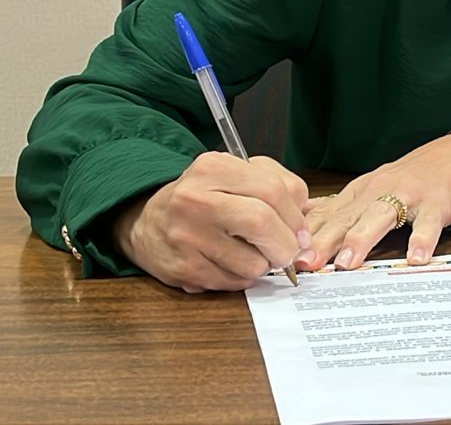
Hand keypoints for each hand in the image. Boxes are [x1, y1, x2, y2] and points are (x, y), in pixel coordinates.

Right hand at [112, 152, 310, 292]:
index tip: (300, 232)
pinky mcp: (183, 269)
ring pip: (252, 262)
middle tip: (287, 251)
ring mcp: (186, 236)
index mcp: (213, 168)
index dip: (296, 217)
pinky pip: (234, 282)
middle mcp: (195, 199)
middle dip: (285, 245)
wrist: (146, 222)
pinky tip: (229, 263)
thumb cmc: (202, 198)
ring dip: (263, 264)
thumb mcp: (235, 175)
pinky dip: (242, 277)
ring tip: (249, 253)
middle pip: (263, 224)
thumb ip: (277, 187)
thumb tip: (304, 229)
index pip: (273, 190)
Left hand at [300, 133, 450, 270]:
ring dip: (362, 239)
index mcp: (360, 193)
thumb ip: (343, 210)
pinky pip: (428, 223)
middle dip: (322, 241)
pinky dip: (422, 240)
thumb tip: (303, 226)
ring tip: (347, 263)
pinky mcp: (436, 203)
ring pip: (380, 217)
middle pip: (346, 218)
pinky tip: (416, 258)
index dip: (304, 235)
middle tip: (304, 265)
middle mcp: (378, 192)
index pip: (326, 215)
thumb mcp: (373, 191)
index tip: (282, 254)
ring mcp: (408, 196)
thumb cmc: (415, 177)